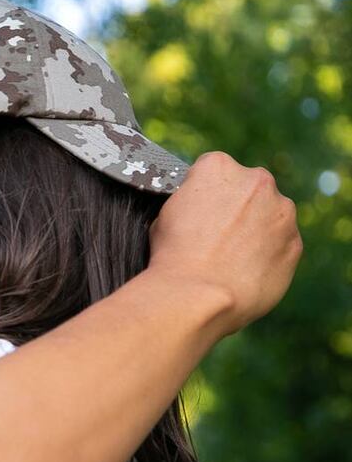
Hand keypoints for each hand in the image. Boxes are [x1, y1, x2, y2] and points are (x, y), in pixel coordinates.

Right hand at [149, 151, 301, 335]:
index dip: (203, 194)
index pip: (213, 170)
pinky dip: (268, 256)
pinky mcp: (296, 243)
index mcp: (218, 166)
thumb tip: (199, 208)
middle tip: (215, 236)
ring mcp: (282, 212)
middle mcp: (256, 180)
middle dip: (237, 207)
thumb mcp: (166, 214)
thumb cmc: (173, 255)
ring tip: (230, 258)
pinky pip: (282, 245)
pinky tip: (244, 272)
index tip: (197, 213)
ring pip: (270, 215)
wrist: (198, 294)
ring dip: (256, 230)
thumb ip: (191, 200)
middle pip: (248, 188)